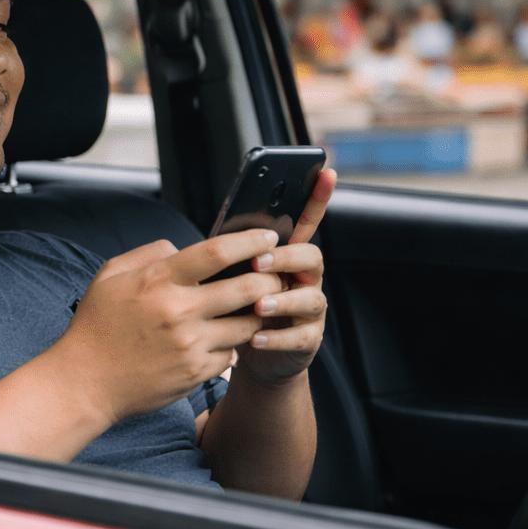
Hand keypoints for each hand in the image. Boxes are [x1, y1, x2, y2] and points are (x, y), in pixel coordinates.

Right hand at [54, 229, 284, 421]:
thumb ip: (149, 254)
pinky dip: (232, 346)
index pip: (217, 252)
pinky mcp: (195, 373)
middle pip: (247, 288)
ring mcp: (190, 345)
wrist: (85, 383)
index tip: (267, 238)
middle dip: (271, 279)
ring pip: (247, 324)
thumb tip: (181, 248)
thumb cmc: (96, 326)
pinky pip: (230, 355)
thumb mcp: (110, 276)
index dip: (250, 241)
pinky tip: (224, 340)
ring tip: (257, 308)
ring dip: (257, 315)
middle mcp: (179, 311)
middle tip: (277, 276)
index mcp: (158, 281)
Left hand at [234, 168, 336, 384]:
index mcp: (288, 257)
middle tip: (258, 263)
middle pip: (311, 257)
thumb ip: (231, 257)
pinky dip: (276, 338)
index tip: (325, 172)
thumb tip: (201, 239)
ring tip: (257, 306)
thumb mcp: (234, 278)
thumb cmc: (240, 308)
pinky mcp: (307, 339)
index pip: (306, 223)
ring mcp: (309, 310)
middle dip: (287, 258)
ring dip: (282, 299)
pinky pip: (299, 336)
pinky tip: (255, 339)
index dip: (317, 198)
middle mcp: (306, 279)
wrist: (251, 356)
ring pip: (310, 298)